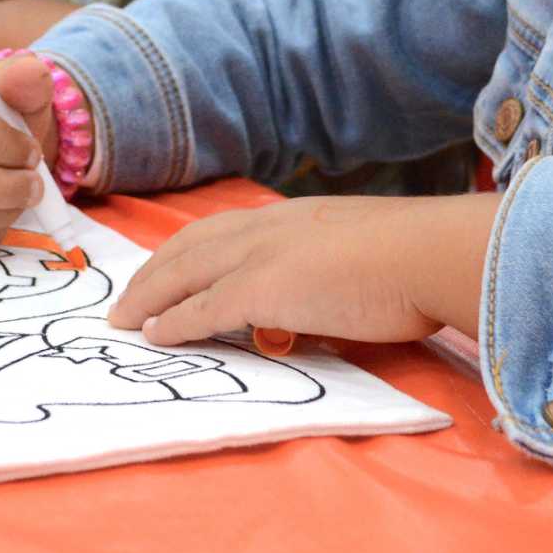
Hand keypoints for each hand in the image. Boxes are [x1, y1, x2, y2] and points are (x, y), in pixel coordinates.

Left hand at [106, 194, 500, 346]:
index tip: (167, 268)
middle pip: (190, 246)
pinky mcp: (261, 289)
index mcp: (292, 217)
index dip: (187, 250)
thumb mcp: (354, 261)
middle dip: (154, 272)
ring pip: (185, 272)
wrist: (426, 253)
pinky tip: (154, 334)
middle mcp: (267, 227)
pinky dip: (173, 322)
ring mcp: (261, 255)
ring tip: (126, 319)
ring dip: (149, 295)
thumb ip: (320, 283)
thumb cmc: (411, 262)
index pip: (222, 230)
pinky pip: (202, 309)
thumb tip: (298, 325)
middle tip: (128, 298)